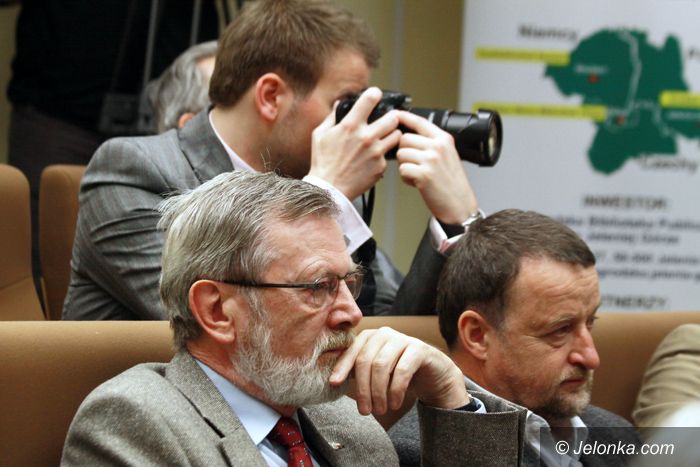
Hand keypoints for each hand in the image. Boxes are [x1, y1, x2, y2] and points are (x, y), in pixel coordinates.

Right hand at [308, 87, 401, 199]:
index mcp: (350, 125)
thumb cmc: (323, 162)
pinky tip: (374, 157)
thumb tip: (339, 104)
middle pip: (393, 117)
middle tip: (386, 120)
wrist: (329, 189)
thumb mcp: (320, 135)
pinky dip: (384, 154)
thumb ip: (332, 117)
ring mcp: (376, 152)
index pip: (371, 99)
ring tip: (384, 138)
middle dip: (391, 117)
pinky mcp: (380, 166)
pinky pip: (389, 155)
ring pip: (397, 135)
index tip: (376, 96)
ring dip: (392, 134)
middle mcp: (366, 136)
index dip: (375, 94)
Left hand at [330, 327, 469, 415]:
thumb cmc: (398, 373)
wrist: (432, 373)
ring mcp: (402, 339)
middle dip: (363, 388)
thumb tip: (333, 381)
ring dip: (378, 392)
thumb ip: (357, 371)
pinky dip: (396, 390)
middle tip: (365, 410)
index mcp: (370, 336)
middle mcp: (384, 333)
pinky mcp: (419, 349)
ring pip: (381, 365)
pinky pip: (402, 370)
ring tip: (380, 410)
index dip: (342, 367)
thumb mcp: (376, 372)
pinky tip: (395, 403)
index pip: (352, 351)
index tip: (334, 385)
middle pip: (365, 360)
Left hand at [396, 111, 478, 223]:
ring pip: (401, 154)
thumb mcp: (447, 155)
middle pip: (404, 139)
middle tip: (415, 164)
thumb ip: (432, 144)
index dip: (404, 117)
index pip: (420, 121)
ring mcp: (431, 159)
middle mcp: (438, 146)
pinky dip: (406, 178)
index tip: (395, 114)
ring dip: (404, 166)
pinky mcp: (424, 174)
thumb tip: (408, 135)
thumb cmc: (451, 183)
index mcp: (444, 139)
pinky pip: (401, 169)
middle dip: (404, 152)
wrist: (459, 204)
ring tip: (418, 174)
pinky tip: (417, 182)